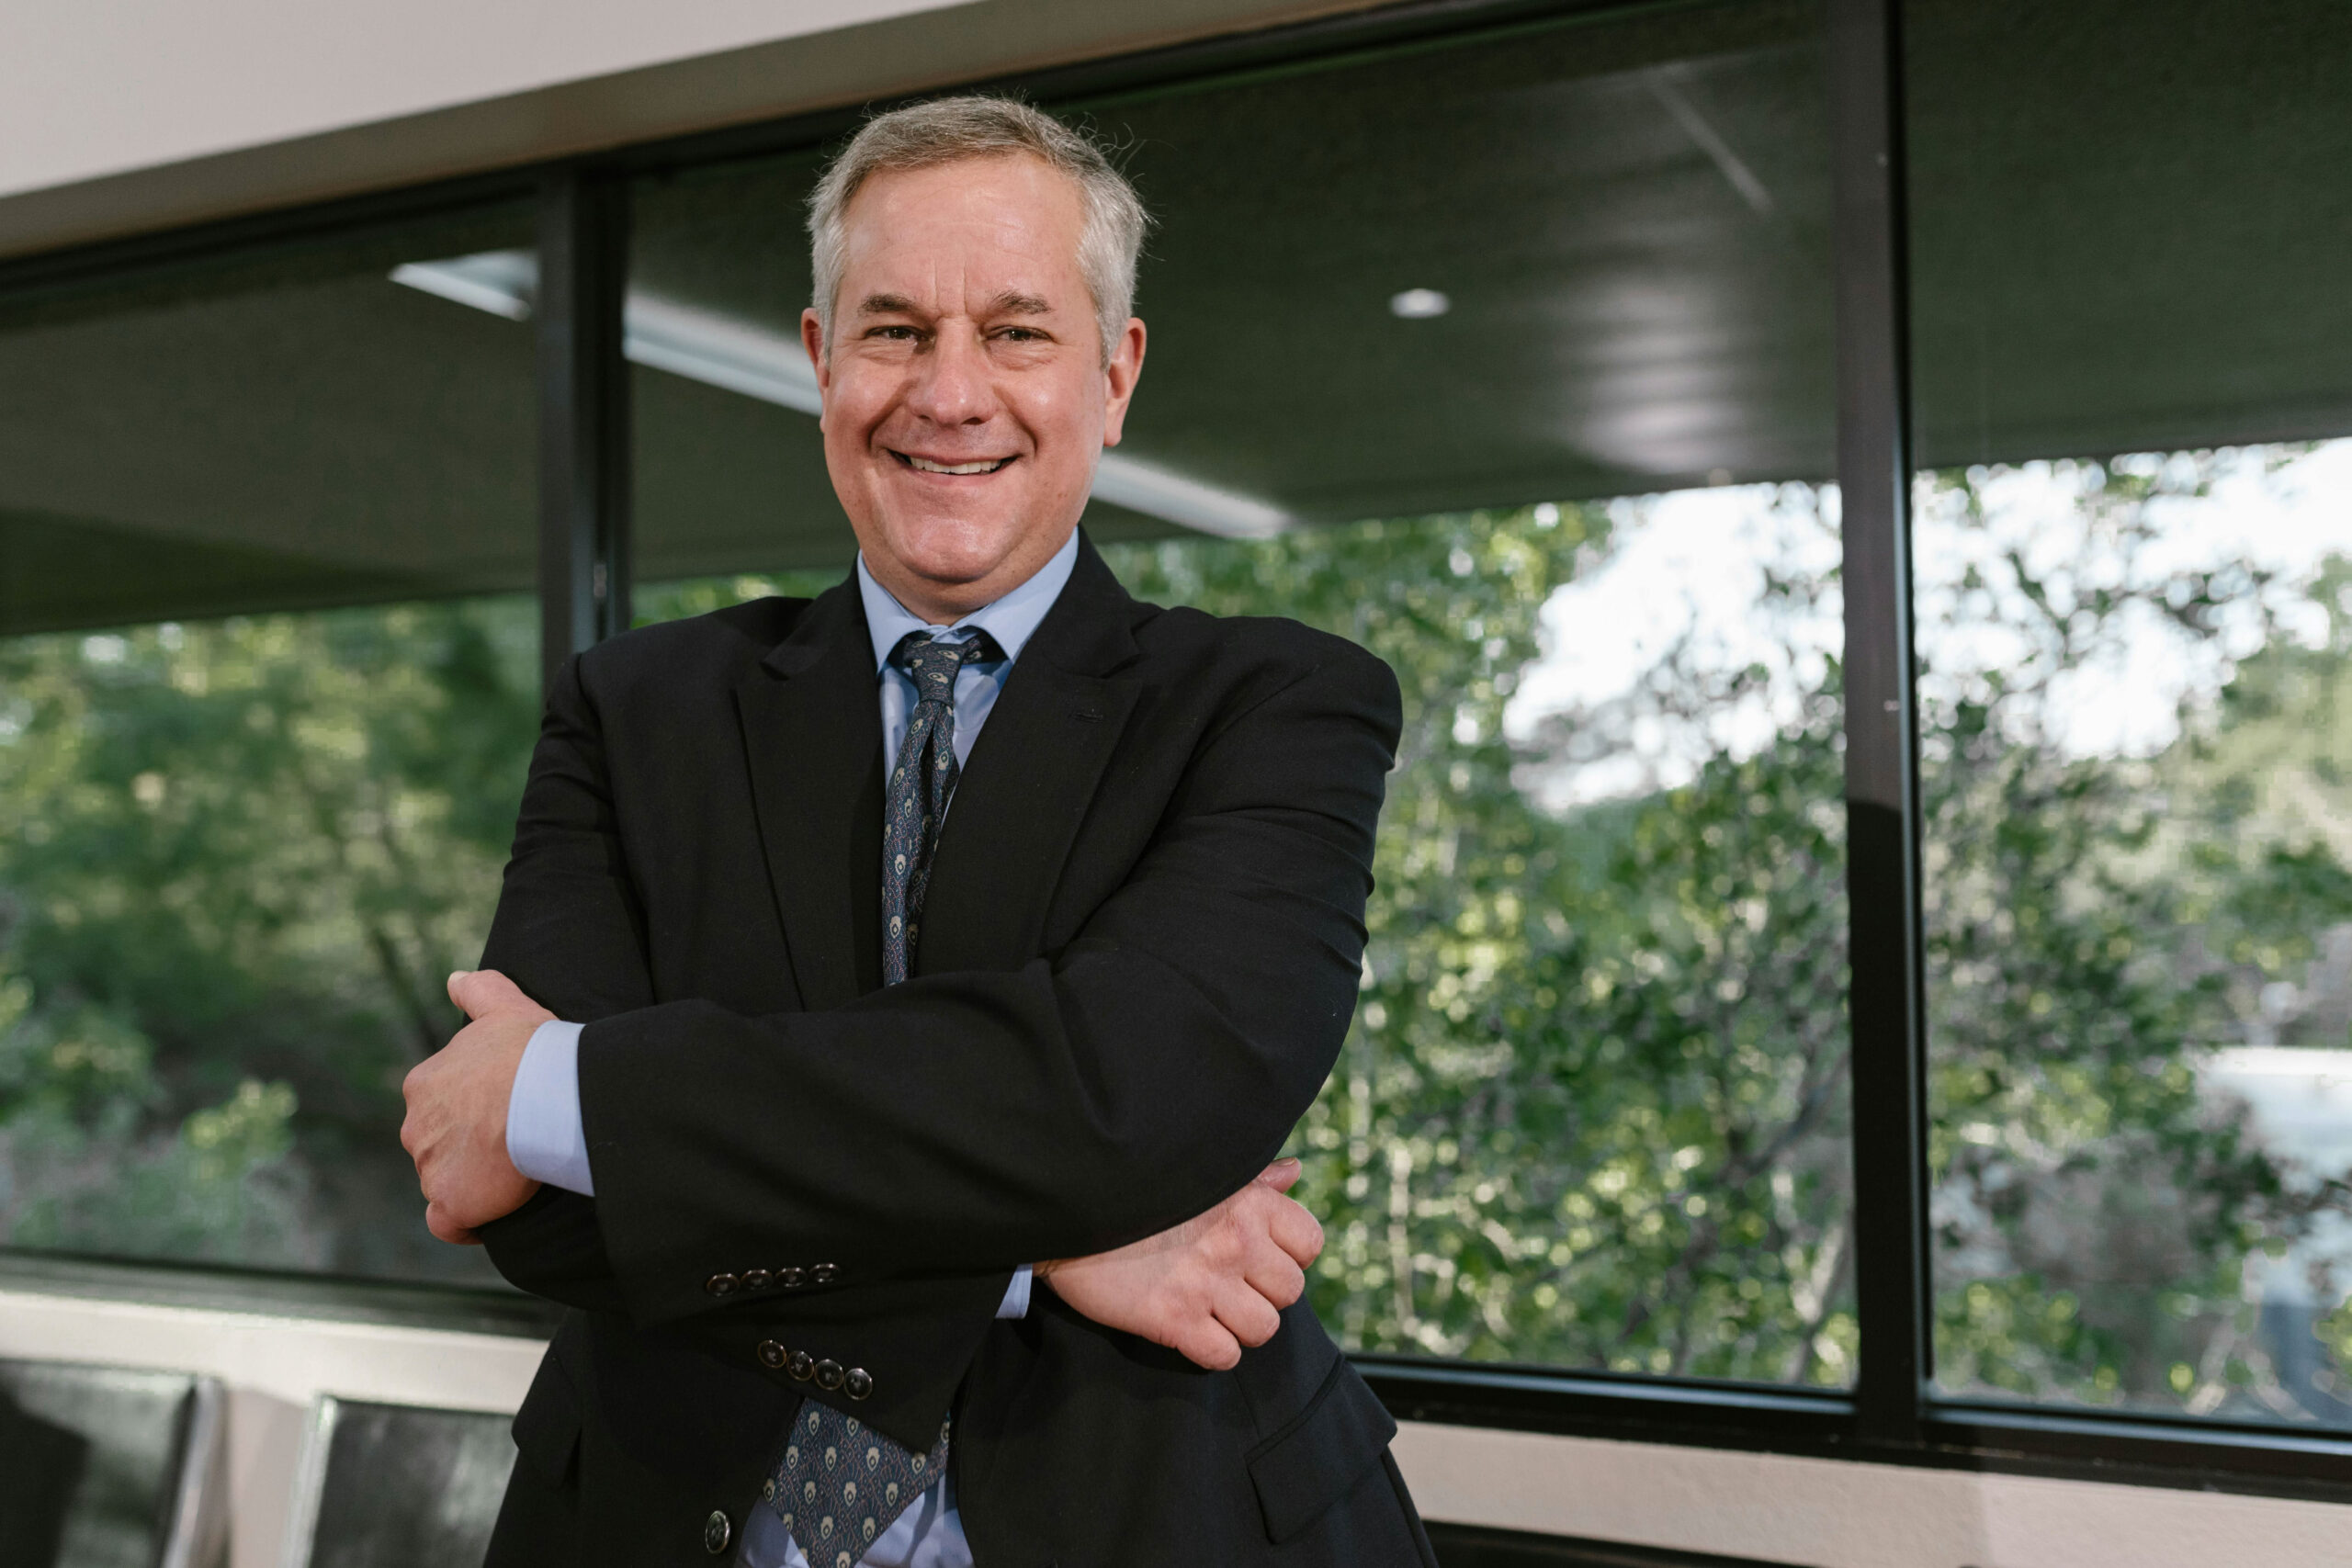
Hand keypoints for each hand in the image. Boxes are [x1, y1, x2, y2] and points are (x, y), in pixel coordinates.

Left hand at [400, 969, 552, 1244]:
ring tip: (513, 1175)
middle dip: (465, 1148)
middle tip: (512, 1144)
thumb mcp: (504, 1006)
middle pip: (436, 1146)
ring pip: (443, 1181)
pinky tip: (488, 1217)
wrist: (544, 1091)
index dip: (467, 1113)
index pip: (436, 1107)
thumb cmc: (529, 1049)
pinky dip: (462, 1223)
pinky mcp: (451, 1201)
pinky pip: (447, 1222)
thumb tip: (454, 979)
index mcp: (423, 1085)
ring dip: (470, 1182)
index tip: (500, 1115)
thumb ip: (477, 990)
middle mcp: (416, 1127)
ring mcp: (430, 1167)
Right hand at [1037, 1159, 1323, 1370]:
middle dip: (1264, 1294)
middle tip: (1232, 1287)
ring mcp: (1206, 1283)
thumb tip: (1292, 1172)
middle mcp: (1236, 1241)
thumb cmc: (1137, 1189)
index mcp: (1247, 1202)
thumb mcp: (1201, 1173)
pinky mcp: (1174, 1319)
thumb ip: (1252, 1177)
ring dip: (1241, 1327)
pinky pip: (1224, 1356)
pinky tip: (1192, 1332)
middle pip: (1290, 1292)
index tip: (1262, 1258)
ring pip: (1264, 1329)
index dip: (1290, 1256)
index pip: (1309, 1244)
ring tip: (1214, 1312)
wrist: (1069, 1208)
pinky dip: (1212, 1351)